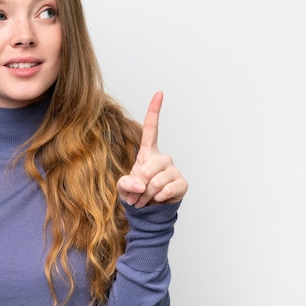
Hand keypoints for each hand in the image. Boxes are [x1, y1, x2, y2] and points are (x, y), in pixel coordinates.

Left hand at [118, 92, 187, 207]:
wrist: (148, 211)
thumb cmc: (135, 193)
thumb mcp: (123, 187)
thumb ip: (126, 184)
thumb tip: (142, 183)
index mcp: (147, 152)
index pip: (151, 128)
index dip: (154, 111)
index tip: (159, 93)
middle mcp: (163, 158)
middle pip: (150, 167)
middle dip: (140, 185)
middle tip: (137, 195)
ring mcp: (173, 169)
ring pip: (158, 181)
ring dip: (147, 195)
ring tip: (145, 199)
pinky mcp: (182, 183)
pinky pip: (169, 189)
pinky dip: (159, 198)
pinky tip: (158, 199)